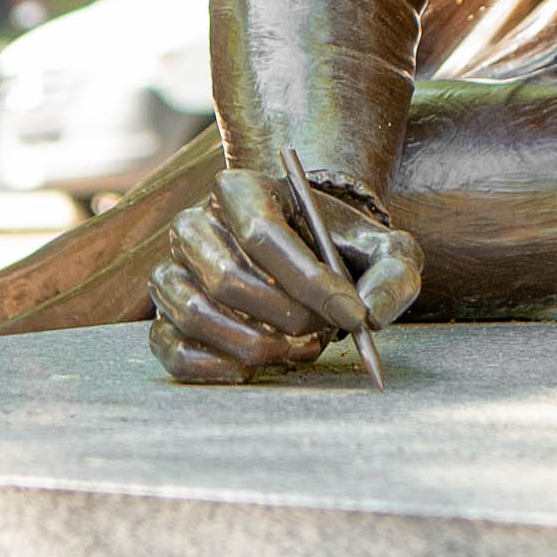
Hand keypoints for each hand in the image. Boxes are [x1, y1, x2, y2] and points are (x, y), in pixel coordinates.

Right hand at [147, 167, 421, 383]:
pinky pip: (169, 348)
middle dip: (283, 317)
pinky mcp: (164, 315)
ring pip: (193, 313)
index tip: (351, 315)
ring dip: (253, 345)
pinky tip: (256, 367)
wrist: (311, 261)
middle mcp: (195, 224)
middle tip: (321, 333)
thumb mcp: (386, 251)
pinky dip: (214, 367)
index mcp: (241, 189)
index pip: (262, 234)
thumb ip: (392, 277)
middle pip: (225, 279)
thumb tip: (367, 317)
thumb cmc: (344, 251)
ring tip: (297, 347)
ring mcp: (173, 270)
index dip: (308, 281)